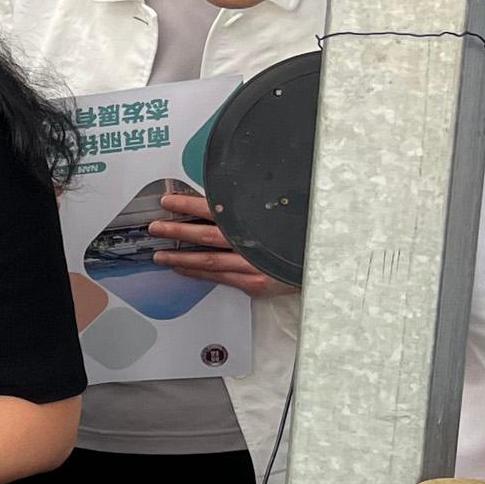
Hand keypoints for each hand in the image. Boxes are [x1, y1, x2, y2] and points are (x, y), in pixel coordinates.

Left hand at [149, 191, 292, 297]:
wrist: (329, 260)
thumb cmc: (303, 234)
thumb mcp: (277, 213)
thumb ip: (250, 209)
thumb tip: (218, 202)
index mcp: (257, 222)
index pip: (215, 209)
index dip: (188, 204)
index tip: (168, 201)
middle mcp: (253, 245)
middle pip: (207, 235)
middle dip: (177, 230)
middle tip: (155, 227)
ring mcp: (254, 266)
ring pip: (209, 262)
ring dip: (181, 257)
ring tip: (160, 254)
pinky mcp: (256, 282)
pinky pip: (220, 278)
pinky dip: (198, 273)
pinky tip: (183, 270)